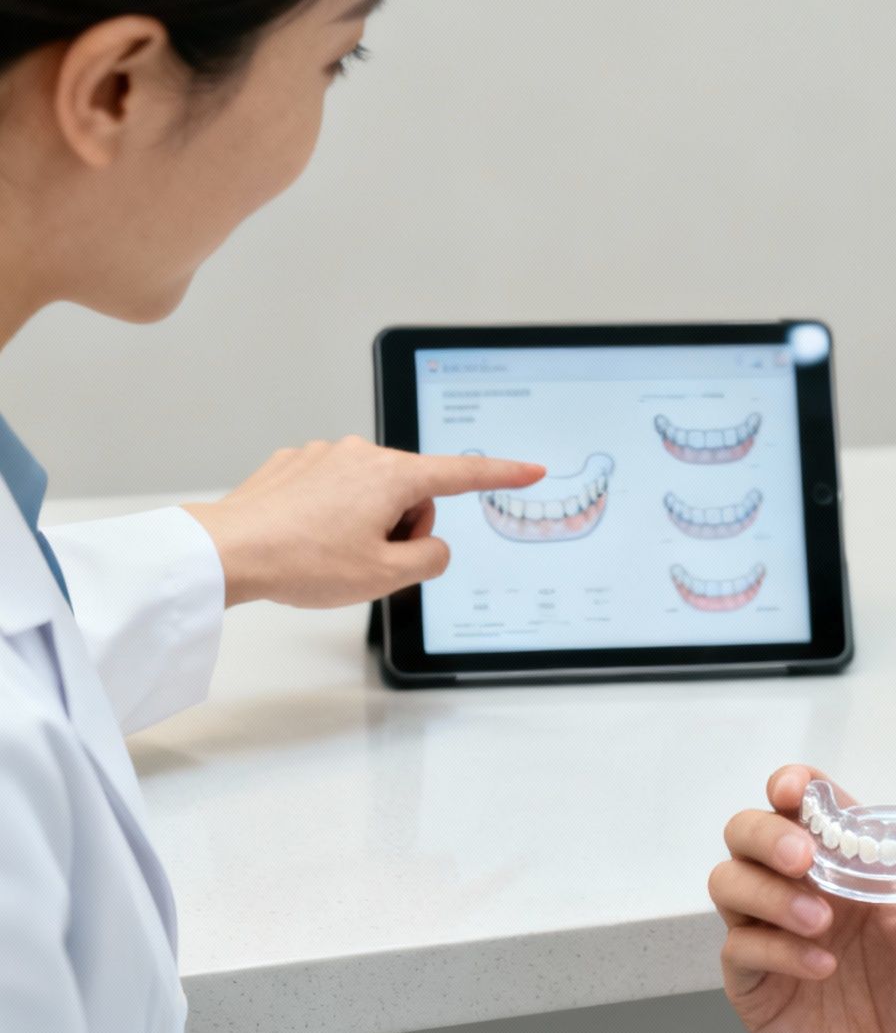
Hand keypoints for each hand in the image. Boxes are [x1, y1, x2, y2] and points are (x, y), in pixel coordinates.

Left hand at [182, 435, 543, 607]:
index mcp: (394, 475)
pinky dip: (332, 515)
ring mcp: (324, 456)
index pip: (463, 474)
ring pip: (372, 493)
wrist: (227, 552)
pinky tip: (308, 538)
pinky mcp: (294, 465)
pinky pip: (335, 491)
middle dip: (404, 528)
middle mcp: (362, 455)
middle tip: (371, 563)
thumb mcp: (386, 577)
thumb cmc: (302, 562)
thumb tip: (432, 546)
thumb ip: (431, 560)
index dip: (502, 474)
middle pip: (412, 493)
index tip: (531, 468)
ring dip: (367, 523)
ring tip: (331, 553)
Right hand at [711, 765, 895, 1032]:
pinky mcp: (758, 983)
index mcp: (852, 867)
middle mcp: (806, 891)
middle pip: (747, 832)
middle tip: (805, 860)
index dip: (793, 785)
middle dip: (767, 834)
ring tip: (823, 923)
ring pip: (728, 881)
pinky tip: (822, 968)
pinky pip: (739, 947)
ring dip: (770, 894)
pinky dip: (776, 948)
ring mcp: (775, 934)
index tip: (797, 790)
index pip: (806, 805)